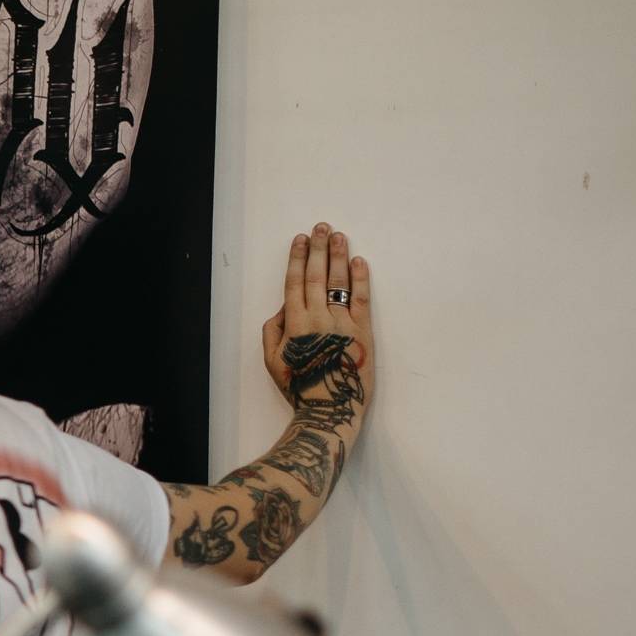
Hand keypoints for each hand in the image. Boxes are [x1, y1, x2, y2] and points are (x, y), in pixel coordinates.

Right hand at [262, 222, 374, 421]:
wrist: (331, 408)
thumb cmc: (299, 387)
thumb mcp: (272, 362)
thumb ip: (272, 331)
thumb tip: (283, 308)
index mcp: (294, 324)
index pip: (294, 282)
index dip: (297, 258)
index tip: (300, 239)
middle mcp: (318, 318)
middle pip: (316, 275)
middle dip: (318, 249)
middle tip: (321, 227)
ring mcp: (343, 323)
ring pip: (339, 282)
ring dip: (339, 257)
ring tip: (340, 236)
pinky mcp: (363, 331)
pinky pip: (362, 299)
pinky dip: (362, 279)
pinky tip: (360, 262)